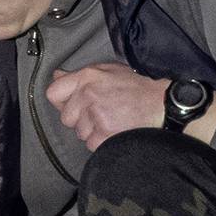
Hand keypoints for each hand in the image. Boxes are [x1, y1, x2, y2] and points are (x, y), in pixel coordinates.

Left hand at [45, 58, 171, 151]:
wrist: (162, 104)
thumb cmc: (137, 88)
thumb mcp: (108, 71)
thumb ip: (79, 76)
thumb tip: (57, 76)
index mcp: (87, 76)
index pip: (53, 92)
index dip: (61, 102)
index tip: (71, 105)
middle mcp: (88, 94)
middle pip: (66, 118)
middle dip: (80, 120)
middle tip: (99, 114)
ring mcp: (96, 114)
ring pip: (79, 133)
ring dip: (92, 131)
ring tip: (111, 121)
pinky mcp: (104, 132)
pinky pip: (91, 144)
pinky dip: (102, 142)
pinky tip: (116, 131)